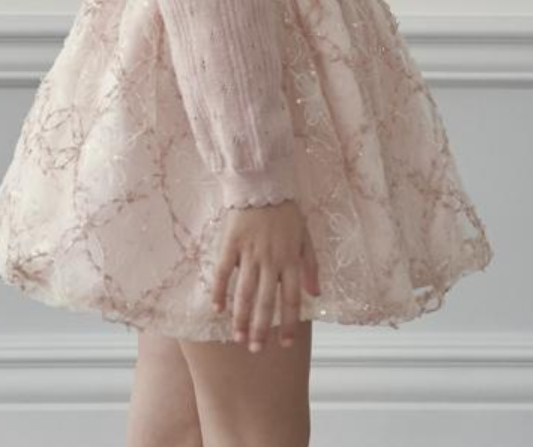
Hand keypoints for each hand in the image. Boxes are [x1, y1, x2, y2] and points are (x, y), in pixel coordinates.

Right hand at [211, 198, 321, 352]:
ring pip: (244, 292)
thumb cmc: (285, 211)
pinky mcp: (231, 244)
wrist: (262, 183)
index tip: (284, 344)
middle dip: (261, 329)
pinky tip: (217, 309)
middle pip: (265, 301)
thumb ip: (311, 266)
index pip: (290, 299)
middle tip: (256, 350)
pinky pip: (222, 272)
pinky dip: (219, 291)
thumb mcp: (305, 236)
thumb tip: (315, 295)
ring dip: (241, 317)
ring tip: (238, 338)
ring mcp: (249, 253)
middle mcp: (271, 260)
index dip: (289, 324)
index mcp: (290, 259)